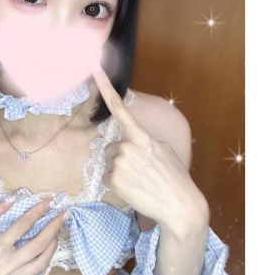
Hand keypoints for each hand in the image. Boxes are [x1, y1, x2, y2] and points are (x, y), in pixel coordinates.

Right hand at [0, 198, 69, 274]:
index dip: (38, 212)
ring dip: (53, 244)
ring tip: (58, 230)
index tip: (49, 202)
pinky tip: (49, 246)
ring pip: (42, 261)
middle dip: (53, 227)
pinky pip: (37, 272)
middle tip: (64, 213)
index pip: (23, 226)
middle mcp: (6, 265)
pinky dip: (46, 258)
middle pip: (38, 244)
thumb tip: (12, 199)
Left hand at [92, 65, 207, 240]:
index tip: (95, 69)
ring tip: (139, 181)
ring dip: (119, 171)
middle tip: (140, 170)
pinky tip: (134, 189)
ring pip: (109, 163)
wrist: (179, 205)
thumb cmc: (174, 177)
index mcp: (142, 137)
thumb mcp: (164, 150)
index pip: (120, 109)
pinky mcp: (113, 180)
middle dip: (120, 157)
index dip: (105, 88)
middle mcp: (128, 146)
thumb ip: (144, 141)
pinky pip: (107, 178)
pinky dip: (117, 185)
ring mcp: (119, 163)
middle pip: (111, 147)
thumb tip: (130, 141)